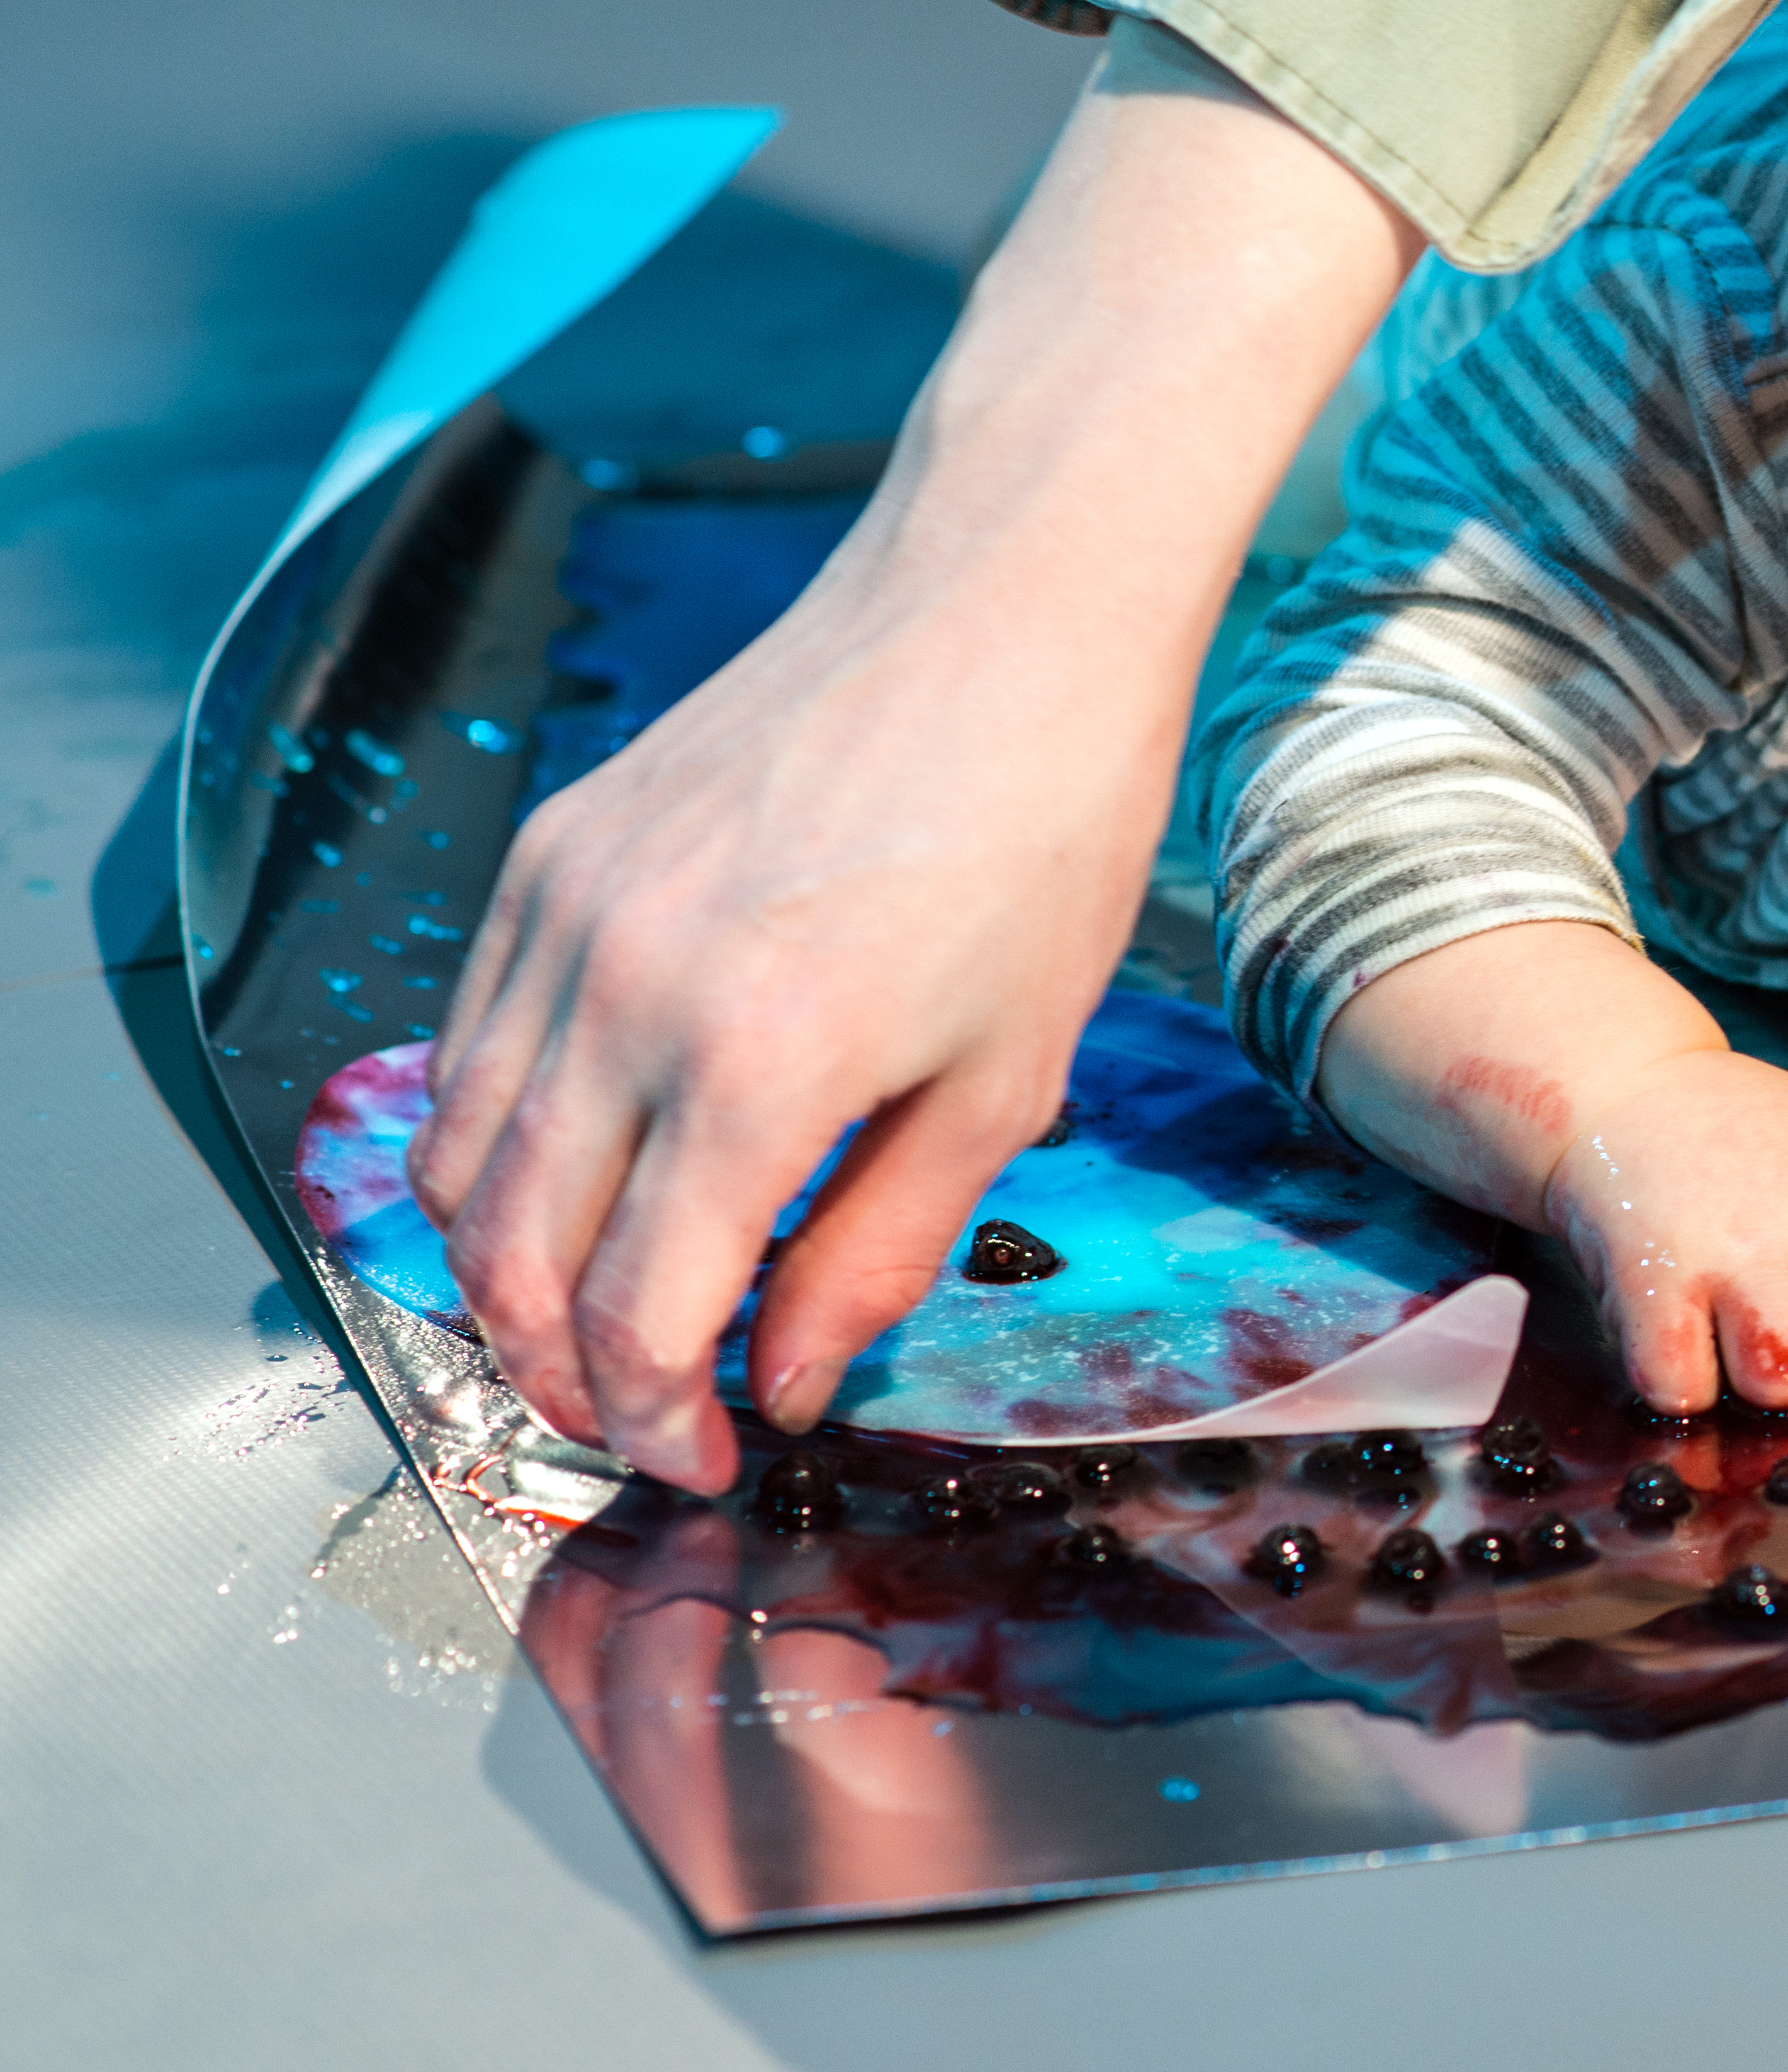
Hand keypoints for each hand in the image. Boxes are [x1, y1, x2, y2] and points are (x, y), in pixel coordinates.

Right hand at [408, 39, 1424, 1495]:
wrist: (1001, 615)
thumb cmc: (1045, 829)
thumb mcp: (1006, 1075)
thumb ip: (877, 1246)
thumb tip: (790, 1377)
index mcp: (758, 1065)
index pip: (635, 1317)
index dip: (655, 1419)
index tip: (704, 1456)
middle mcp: (625, 993)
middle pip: (510, 1259)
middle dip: (556, 1374)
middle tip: (636, 1416)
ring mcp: (564, 915)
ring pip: (458, 1160)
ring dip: (502, 1271)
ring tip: (594, 1322)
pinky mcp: (545, 856)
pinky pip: (468, 1044)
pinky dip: (496, 1142)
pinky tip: (585, 1176)